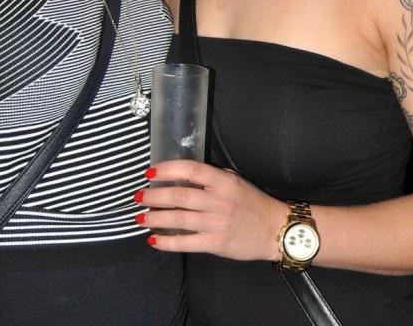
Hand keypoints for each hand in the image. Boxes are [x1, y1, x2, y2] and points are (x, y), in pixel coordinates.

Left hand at [134, 160, 286, 260]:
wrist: (274, 230)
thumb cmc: (252, 202)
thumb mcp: (234, 180)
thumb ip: (210, 177)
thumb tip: (180, 175)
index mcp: (223, 182)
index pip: (191, 170)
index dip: (168, 169)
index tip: (151, 172)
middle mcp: (218, 201)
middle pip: (179, 196)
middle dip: (154, 196)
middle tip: (138, 196)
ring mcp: (216, 223)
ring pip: (178, 219)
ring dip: (155, 218)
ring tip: (140, 217)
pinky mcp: (215, 244)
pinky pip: (186, 243)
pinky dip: (167, 242)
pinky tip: (153, 239)